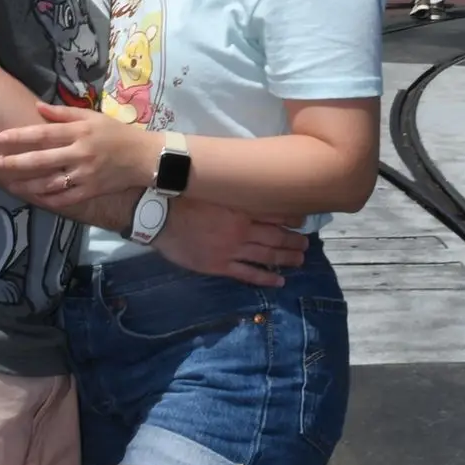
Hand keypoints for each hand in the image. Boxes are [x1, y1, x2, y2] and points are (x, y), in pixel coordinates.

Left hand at [0, 104, 153, 208]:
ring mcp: (85, 176)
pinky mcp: (90, 191)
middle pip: (42, 160)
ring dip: (26, 184)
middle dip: (15, 162)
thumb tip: (37, 107)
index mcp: (80, 133)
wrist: (144, 157)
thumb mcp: (92, 117)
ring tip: (8, 183)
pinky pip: (65, 198)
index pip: (44, 134)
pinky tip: (33, 197)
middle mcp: (80, 154)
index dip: (20, 136)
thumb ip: (63, 113)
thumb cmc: (116, 133)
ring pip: (49, 183)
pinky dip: (48, 199)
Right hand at [156, 200, 308, 286]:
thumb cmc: (182, 196)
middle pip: (275, 236)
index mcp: (240, 207)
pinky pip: (248, 274)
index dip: (291, 217)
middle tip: (306, 243)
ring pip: (267, 255)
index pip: (274, 213)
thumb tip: (246, 183)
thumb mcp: (213, 187)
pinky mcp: (220, 265)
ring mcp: (232, 249)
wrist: (159, 215)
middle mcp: (241, 229)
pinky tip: (279, 280)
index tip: (302, 220)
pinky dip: (266, 277)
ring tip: (300, 259)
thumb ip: (231, 190)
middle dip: (293, 240)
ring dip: (286, 258)